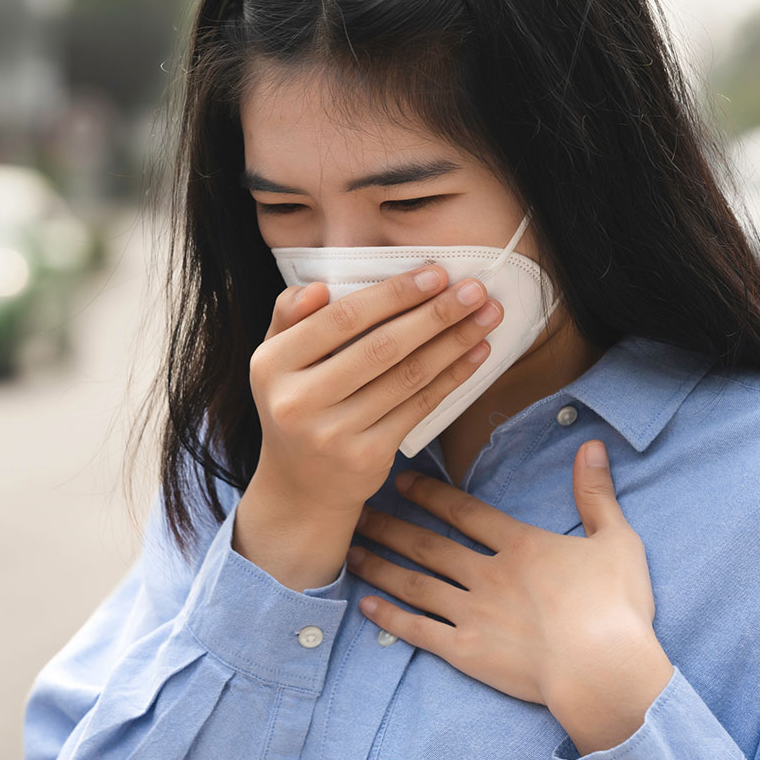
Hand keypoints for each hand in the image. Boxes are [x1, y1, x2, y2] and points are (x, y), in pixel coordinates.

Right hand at [248, 266, 503, 515]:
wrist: (300, 486)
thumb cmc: (296, 401)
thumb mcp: (276, 357)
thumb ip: (291, 315)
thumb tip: (318, 286)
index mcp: (271, 363)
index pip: (342, 318)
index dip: (393, 294)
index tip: (436, 273)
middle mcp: (297, 400)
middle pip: (381, 347)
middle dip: (436, 313)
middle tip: (475, 289)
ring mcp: (332, 434)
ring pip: (407, 377)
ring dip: (454, 342)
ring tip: (487, 315)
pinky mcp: (366, 457)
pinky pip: (418, 407)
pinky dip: (452, 377)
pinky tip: (476, 353)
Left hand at [345, 438, 674, 752]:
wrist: (604, 671)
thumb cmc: (617, 607)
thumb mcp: (616, 540)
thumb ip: (597, 493)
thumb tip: (592, 445)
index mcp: (519, 545)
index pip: (464, 511)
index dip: (430, 494)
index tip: (401, 481)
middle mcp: (487, 574)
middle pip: (428, 544)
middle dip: (391, 526)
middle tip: (357, 512)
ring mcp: (473, 613)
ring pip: (415, 583)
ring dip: (381, 565)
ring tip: (350, 551)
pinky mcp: (468, 653)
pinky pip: (420, 632)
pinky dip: (391, 619)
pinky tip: (367, 607)